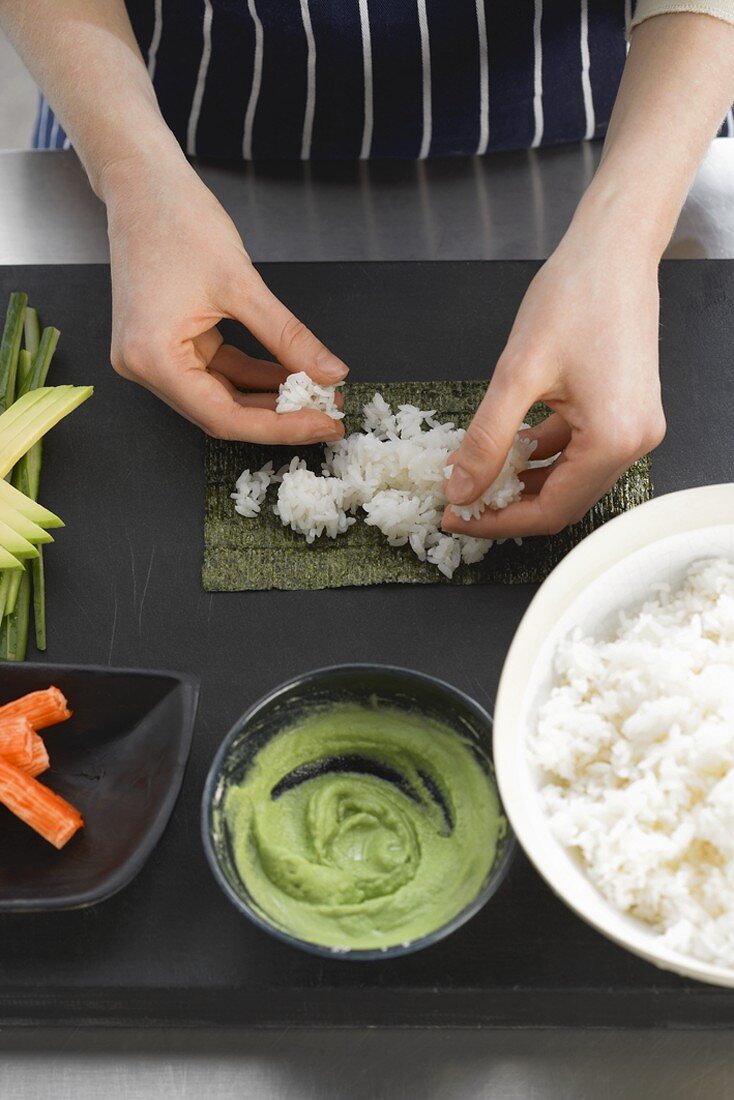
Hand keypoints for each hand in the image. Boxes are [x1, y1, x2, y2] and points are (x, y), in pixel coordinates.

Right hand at [102, 152, 346, 442]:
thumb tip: (331, 373)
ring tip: (317, 391)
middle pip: (221, 413)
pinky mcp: (166, 344)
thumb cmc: (177, 220)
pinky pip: (216, 371)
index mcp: (152, 358)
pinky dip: (252, 375)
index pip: (224, 417)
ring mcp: (152, 357)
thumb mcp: (242, 284)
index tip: (324, 424)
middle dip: (278, 415)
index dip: (279, 428)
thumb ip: (288, 336)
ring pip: (221, 396)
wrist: (142, 182)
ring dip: (269, 397)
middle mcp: (144, 367)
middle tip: (328, 412)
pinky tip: (291, 373)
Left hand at [442, 219, 665, 538]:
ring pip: (570, 479)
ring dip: (524, 481)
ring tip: (478, 473)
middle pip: (563, 501)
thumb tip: (460, 489)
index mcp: (615, 439)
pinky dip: (544, 455)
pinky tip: (511, 445)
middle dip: (509, 505)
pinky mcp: (627, 412)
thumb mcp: (516, 374)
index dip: (498, 520)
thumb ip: (487, 439)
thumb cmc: (574, 296)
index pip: (551, 510)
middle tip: (461, 499)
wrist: (613, 248)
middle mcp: (634, 442)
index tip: (457, 515)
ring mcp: (634, 427)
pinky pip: (580, 451)